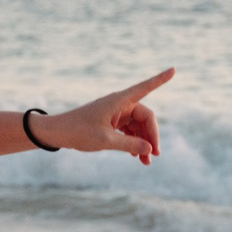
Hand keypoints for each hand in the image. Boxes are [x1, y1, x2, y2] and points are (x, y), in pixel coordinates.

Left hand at [38, 68, 172, 164]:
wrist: (57, 133)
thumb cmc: (79, 132)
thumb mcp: (105, 141)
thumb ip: (129, 145)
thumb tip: (150, 149)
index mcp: (119, 101)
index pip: (145, 88)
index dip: (160, 79)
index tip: (174, 69)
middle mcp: (120, 104)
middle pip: (146, 117)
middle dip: (151, 136)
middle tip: (154, 156)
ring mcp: (116, 113)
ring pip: (138, 126)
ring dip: (144, 143)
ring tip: (146, 162)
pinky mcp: (112, 122)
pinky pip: (130, 131)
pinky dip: (134, 142)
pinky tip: (137, 156)